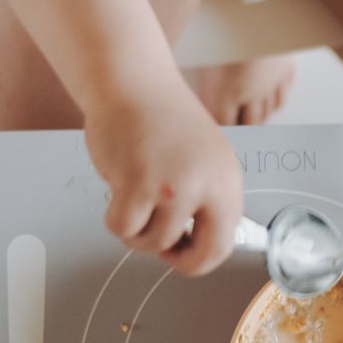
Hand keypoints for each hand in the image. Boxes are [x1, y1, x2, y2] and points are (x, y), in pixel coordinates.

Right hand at [84, 79, 242, 275]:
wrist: (132, 82)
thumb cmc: (159, 116)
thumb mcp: (202, 156)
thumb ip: (206, 196)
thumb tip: (200, 241)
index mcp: (227, 179)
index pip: (224, 244)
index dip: (198, 256)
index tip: (181, 249)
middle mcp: (205, 184)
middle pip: (200, 256)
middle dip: (176, 260)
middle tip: (160, 247)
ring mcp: (172, 186)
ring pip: (153, 243)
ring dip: (137, 232)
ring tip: (132, 201)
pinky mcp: (137, 183)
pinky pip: (123, 228)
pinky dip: (115, 219)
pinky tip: (117, 193)